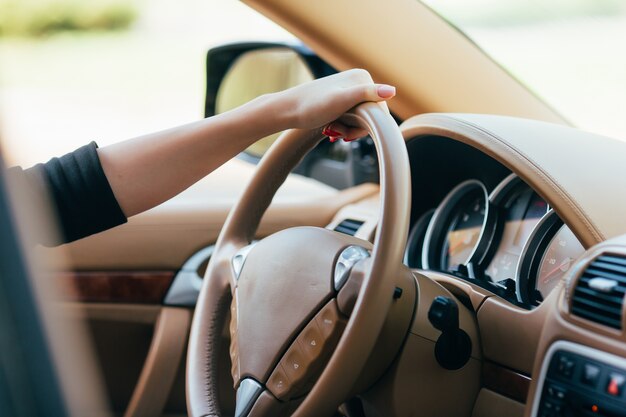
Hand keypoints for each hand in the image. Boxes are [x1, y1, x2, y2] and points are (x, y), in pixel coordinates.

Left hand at [276, 69, 395, 140]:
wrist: (287, 110)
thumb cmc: (311, 107)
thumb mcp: (341, 101)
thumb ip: (366, 95)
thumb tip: (392, 92)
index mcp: (362, 77)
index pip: (380, 109)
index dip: (367, 126)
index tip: (348, 134)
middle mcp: (357, 80)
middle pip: (371, 114)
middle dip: (356, 128)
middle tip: (337, 133)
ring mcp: (348, 89)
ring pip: (361, 118)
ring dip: (348, 129)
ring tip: (331, 130)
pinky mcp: (340, 98)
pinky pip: (351, 116)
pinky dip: (343, 126)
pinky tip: (330, 128)